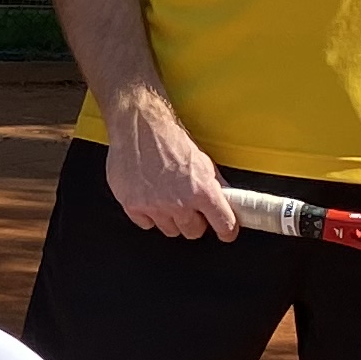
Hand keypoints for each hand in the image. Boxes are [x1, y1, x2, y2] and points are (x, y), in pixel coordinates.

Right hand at [100, 96, 234, 241]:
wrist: (139, 127)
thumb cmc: (170, 139)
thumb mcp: (203, 160)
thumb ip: (215, 184)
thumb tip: (227, 200)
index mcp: (202, 191)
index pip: (224, 225)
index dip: (227, 230)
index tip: (226, 232)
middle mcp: (179, 202)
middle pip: (193, 232)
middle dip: (195, 222)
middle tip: (190, 207)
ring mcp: (154, 206)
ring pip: (170, 230)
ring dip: (171, 219)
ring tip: (167, 198)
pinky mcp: (133, 205)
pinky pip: (146, 224)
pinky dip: (149, 214)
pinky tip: (150, 197)